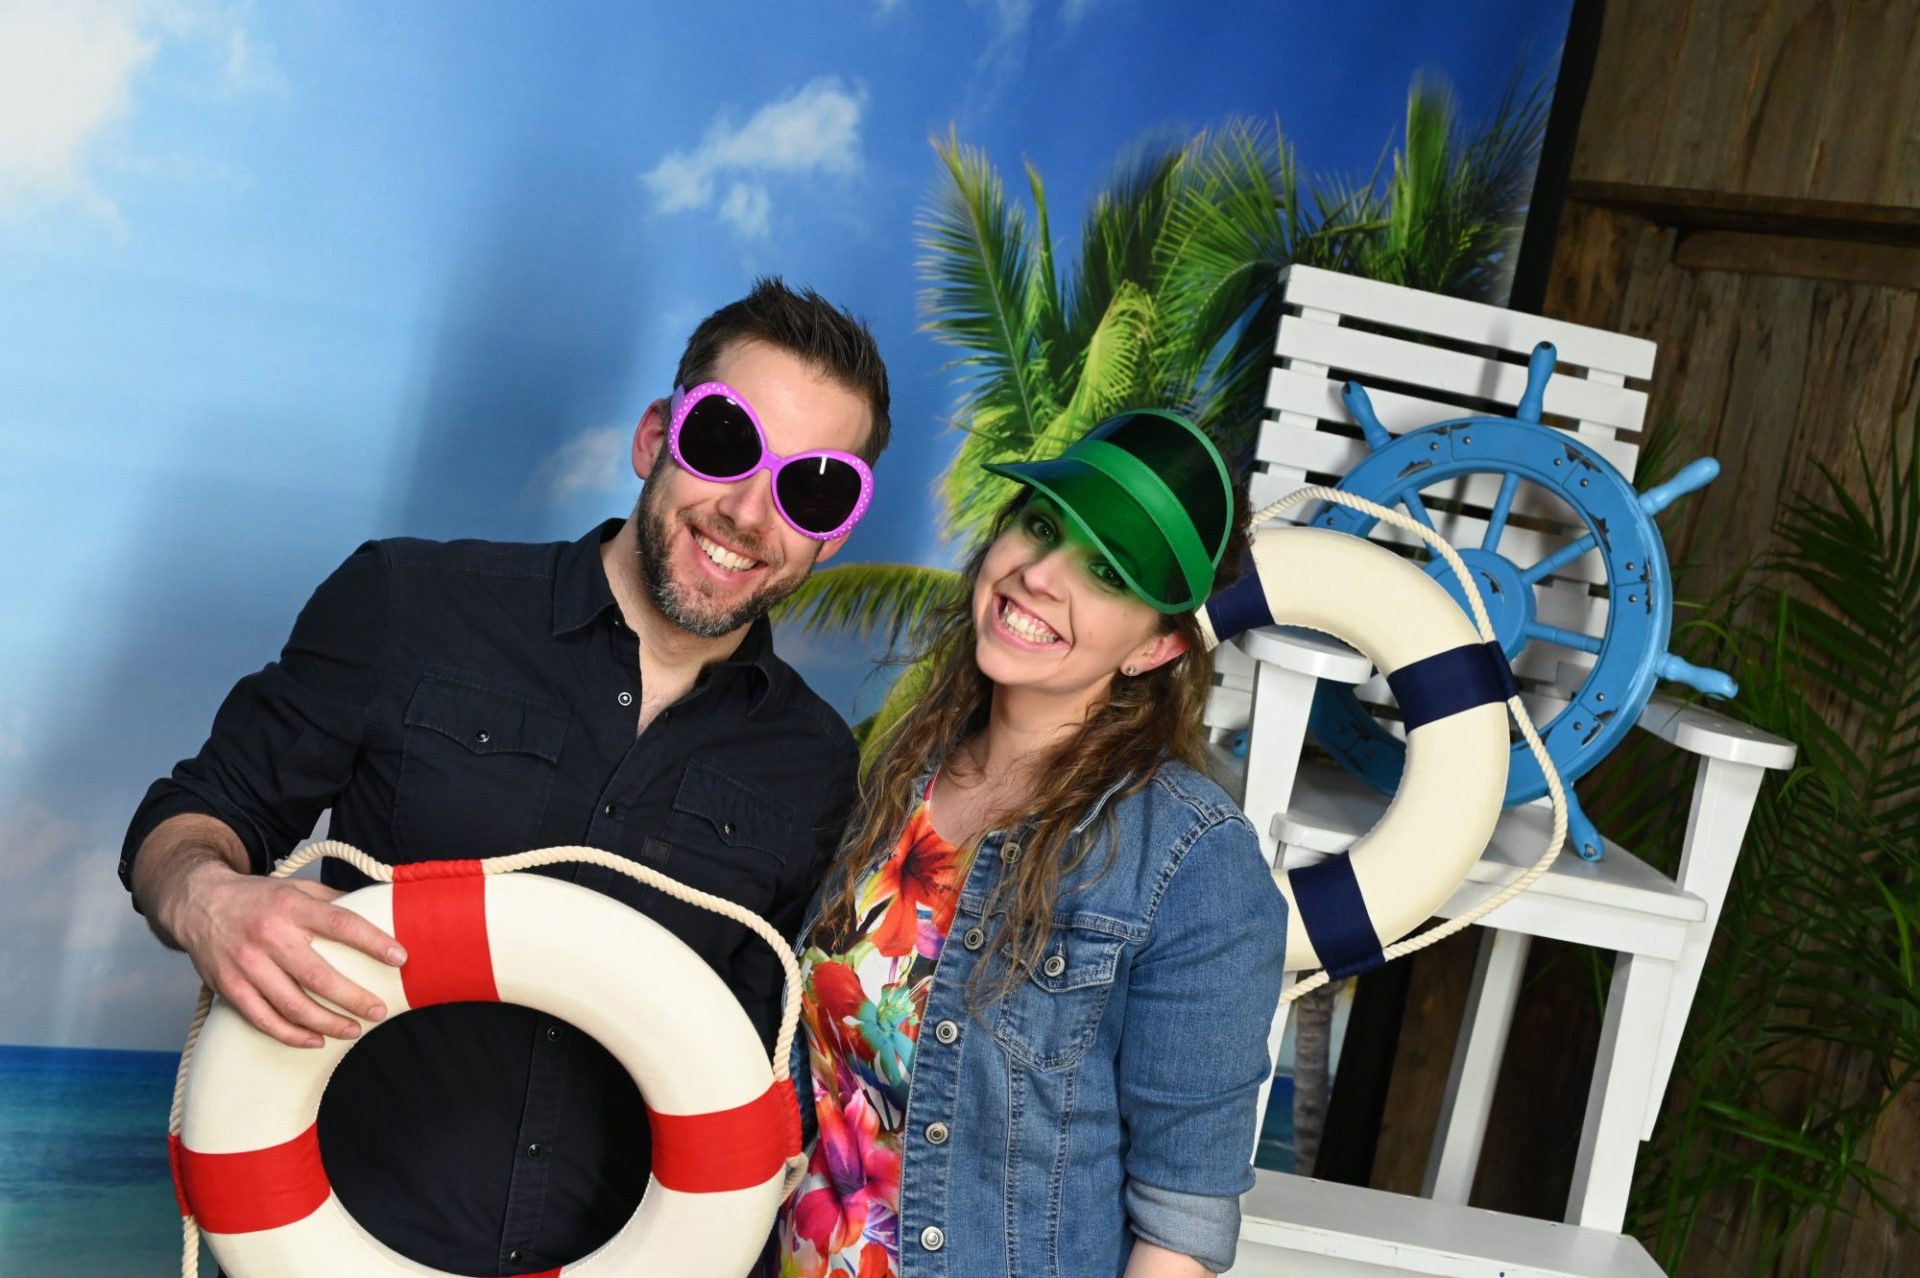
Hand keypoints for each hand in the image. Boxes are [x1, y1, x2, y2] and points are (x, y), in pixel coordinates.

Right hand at [161, 860, 407, 1048]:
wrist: (197, 903)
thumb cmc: (257, 898)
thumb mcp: (294, 888)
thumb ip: (332, 901)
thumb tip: (376, 909)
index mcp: (291, 907)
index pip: (341, 923)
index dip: (373, 942)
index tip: (400, 957)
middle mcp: (269, 936)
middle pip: (318, 975)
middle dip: (354, 998)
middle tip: (379, 1011)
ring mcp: (246, 964)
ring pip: (292, 1005)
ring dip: (327, 1023)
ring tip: (354, 1030)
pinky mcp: (229, 987)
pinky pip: (263, 1019)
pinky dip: (291, 1035)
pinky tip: (315, 1040)